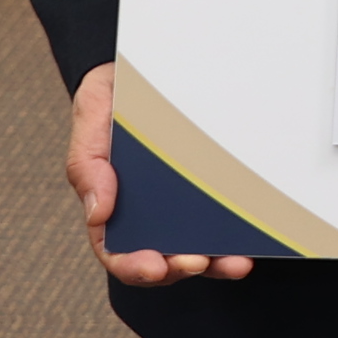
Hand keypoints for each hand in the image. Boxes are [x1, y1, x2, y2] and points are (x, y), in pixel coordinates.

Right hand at [70, 63, 255, 288]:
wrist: (139, 69)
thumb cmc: (108, 102)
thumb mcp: (90, 126)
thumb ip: (88, 169)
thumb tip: (98, 215)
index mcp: (112, 210)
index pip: (118, 252)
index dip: (134, 266)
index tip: (154, 266)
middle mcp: (147, 216)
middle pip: (161, 261)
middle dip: (179, 268)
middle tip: (197, 262)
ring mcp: (179, 207)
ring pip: (196, 251)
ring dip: (215, 265)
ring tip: (233, 263)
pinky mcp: (207, 190)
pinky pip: (221, 223)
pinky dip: (233, 239)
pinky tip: (248, 242)